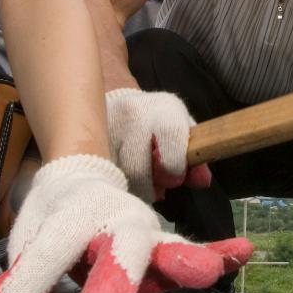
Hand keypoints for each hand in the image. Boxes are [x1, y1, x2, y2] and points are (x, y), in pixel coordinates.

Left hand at [0, 154, 251, 292]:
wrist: (84, 176)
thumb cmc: (53, 217)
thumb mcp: (26, 245)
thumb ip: (10, 291)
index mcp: (72, 216)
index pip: (47, 253)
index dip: (22, 287)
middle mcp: (113, 222)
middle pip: (116, 248)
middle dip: (112, 280)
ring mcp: (144, 233)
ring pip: (166, 248)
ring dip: (184, 262)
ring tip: (204, 273)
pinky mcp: (164, 249)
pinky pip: (196, 252)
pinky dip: (219, 253)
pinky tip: (242, 255)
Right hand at [106, 88, 211, 202]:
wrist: (125, 104)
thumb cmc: (161, 122)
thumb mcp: (183, 130)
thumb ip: (195, 155)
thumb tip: (202, 181)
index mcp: (163, 108)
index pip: (171, 136)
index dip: (175, 164)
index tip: (176, 177)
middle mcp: (132, 114)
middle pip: (137, 167)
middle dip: (149, 186)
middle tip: (156, 187)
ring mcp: (106, 128)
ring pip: (117, 175)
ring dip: (131, 187)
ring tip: (140, 181)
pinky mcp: (90, 142)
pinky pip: (103, 174)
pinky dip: (116, 182)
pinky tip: (124, 175)